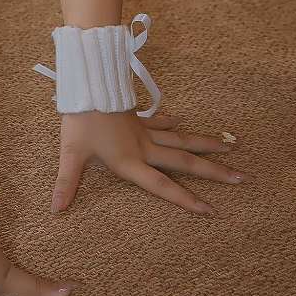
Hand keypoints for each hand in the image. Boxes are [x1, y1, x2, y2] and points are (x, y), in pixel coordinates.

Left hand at [52, 109, 244, 216]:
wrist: (87, 84)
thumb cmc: (80, 120)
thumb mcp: (71, 153)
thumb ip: (67, 183)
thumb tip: (55, 209)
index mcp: (130, 161)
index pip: (163, 186)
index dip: (186, 199)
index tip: (211, 210)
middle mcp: (144, 147)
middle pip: (184, 162)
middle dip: (213, 171)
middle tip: (240, 177)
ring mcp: (144, 130)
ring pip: (181, 140)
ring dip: (205, 144)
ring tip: (229, 146)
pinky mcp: (137, 117)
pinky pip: (160, 122)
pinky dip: (171, 123)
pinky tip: (181, 121)